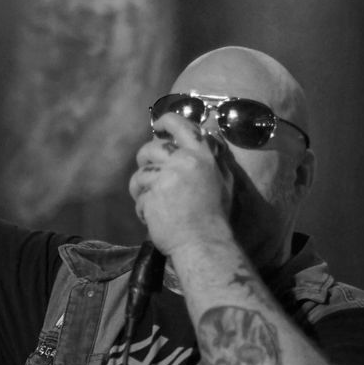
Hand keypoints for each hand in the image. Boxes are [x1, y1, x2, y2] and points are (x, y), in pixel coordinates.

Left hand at [128, 112, 233, 256]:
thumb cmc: (215, 216)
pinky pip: (139, 197)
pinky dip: (142, 208)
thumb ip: (215, 156)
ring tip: (152, 203)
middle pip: (152, 147)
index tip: (158, 126)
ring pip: (141, 174)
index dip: (165, 121)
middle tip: (150, 177)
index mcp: (202, 156)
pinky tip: (154, 218)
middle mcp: (184, 162)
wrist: (203, 243)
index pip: (180, 124)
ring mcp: (166, 178)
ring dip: (141, 189)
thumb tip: (211, 133)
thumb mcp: (223, 180)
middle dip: (146, 160)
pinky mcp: (152, 196)